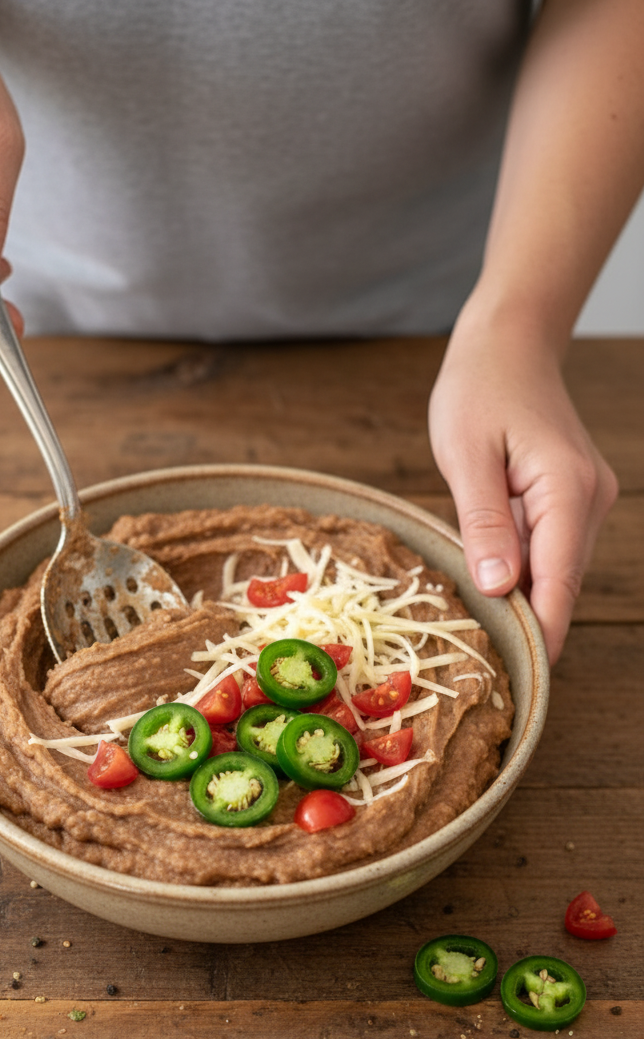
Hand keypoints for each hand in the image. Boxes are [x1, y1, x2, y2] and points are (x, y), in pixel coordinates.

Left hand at [428, 323, 617, 663]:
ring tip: (474, 633)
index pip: (558, 583)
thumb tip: (496, 587)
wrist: (509, 343)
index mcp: (567, 491)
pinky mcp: (571, 500)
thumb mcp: (466, 455)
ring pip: (554, 571)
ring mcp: (585, 501)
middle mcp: (589, 501)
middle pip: (560, 584)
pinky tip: (486, 586)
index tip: (520, 679)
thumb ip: (483, 522)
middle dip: (526, 624)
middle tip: (480, 666)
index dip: (541, 635)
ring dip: (519, 599)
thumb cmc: (479, 389)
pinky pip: (548, 550)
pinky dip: (520, 572)